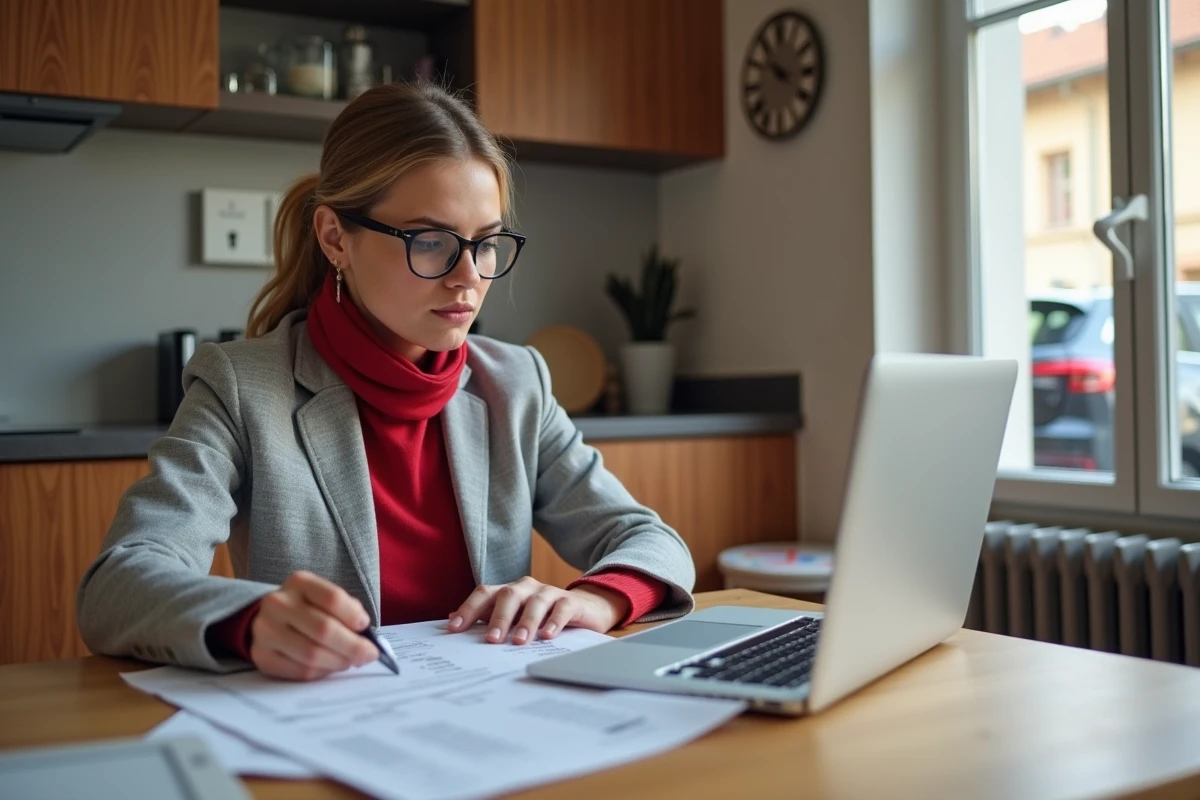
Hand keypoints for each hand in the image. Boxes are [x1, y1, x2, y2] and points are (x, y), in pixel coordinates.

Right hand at [249, 570, 379, 680]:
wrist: (271, 620)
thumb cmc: (309, 608)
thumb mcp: (325, 598)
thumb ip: (347, 610)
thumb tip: (364, 636)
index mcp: (299, 583)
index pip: (332, 598)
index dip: (353, 616)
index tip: (365, 627)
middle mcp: (278, 604)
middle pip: (323, 629)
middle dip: (353, 646)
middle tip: (369, 654)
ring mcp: (265, 631)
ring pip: (312, 654)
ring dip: (338, 662)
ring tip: (349, 661)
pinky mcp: (262, 656)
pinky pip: (300, 671)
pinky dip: (322, 672)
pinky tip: (329, 667)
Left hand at [447, 576, 630, 644]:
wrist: (583, 608)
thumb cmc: (540, 615)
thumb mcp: (512, 616)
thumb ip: (485, 616)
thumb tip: (450, 619)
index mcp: (508, 591)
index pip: (485, 594)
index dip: (469, 608)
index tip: (455, 628)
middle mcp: (526, 588)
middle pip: (509, 596)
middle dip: (499, 618)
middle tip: (492, 640)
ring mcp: (549, 593)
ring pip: (535, 602)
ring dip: (526, 622)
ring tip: (520, 641)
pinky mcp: (570, 602)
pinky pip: (562, 608)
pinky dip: (554, 622)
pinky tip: (548, 635)